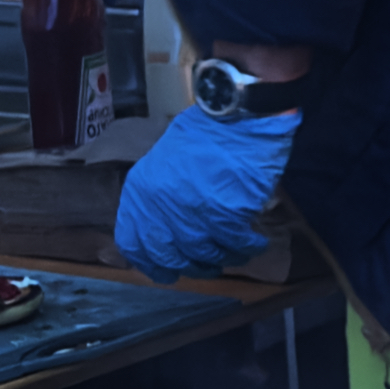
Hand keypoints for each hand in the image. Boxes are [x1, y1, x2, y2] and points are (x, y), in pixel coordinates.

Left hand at [110, 108, 296, 278]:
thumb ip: (160, 197)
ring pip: (205, 255)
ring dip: (224, 258)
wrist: (236, 116)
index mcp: (140, 193)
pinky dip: (247, 247)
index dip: (151, 264)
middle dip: (191, 267)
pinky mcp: (225, 215)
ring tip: (238, 252)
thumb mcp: (164, 163)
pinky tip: (255, 242)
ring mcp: (191, 213)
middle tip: (209, 267)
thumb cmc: (204, 134)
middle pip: (169, 256)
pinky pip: (235, 244)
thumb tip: (168, 229)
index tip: (167, 272)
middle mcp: (159, 207)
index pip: (134, 244)